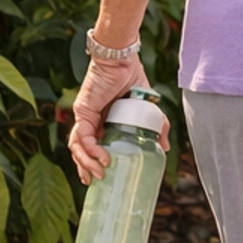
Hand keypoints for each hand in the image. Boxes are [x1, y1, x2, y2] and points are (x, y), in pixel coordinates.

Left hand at [68, 51, 167, 183]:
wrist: (122, 59)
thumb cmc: (132, 78)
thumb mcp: (148, 110)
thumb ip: (156, 127)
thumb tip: (164, 148)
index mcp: (102, 120)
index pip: (92, 145)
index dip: (92, 162)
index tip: (100, 176)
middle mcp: (90, 120)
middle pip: (80, 149)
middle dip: (85, 167)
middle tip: (95, 182)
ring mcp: (84, 116)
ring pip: (77, 145)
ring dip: (86, 162)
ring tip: (100, 174)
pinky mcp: (83, 111)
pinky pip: (83, 136)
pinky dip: (91, 149)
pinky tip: (103, 158)